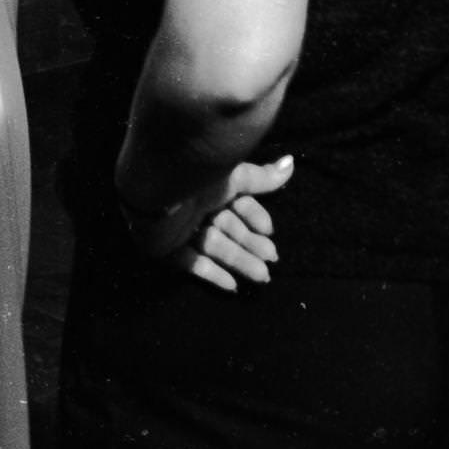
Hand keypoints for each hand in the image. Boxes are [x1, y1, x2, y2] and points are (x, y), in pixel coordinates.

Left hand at [120, 155, 293, 293]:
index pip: (235, 203)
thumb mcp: (234, 177)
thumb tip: (291, 162)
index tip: (270, 232)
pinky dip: (211, 274)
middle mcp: (193, 204)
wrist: (157, 188)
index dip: (254, 217)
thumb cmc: (198, 176)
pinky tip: (232, 286)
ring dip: (238, 261)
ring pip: (214, 247)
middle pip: (227, 228)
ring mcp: (179, 226)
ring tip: (262, 276)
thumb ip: (262, 178)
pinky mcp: (166, 247)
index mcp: (207, 183)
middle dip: (250, 244)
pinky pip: (191, 263)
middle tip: (271, 260)